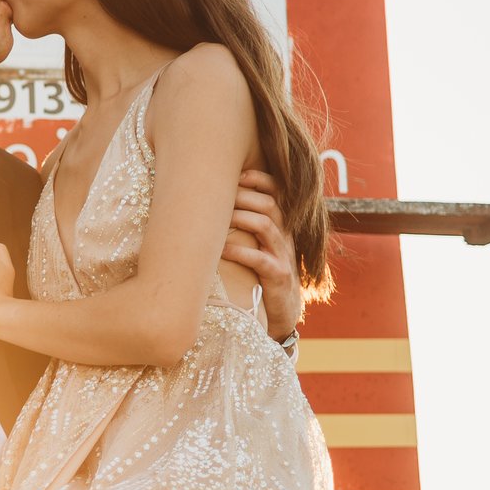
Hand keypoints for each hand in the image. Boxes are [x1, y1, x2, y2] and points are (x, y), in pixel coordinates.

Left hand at [223, 170, 302, 338]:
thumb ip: (242, 224)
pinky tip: (220, 250)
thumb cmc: (259, 274)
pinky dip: (238, 251)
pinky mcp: (279, 277)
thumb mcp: (256, 245)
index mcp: (280, 225)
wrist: (281, 314)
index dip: (259, 179)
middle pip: (269, 203)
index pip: (277, 192)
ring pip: (266, 225)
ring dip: (238, 217)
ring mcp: (283, 256)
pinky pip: (260, 259)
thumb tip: (205, 200)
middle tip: (216, 195)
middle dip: (242, 195)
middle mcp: (284, 236)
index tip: (235, 174)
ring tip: (215, 219)